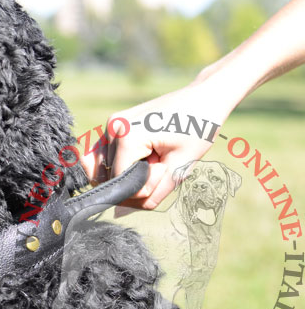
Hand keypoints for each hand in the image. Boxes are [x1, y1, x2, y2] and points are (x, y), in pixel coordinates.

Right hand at [80, 79, 231, 209]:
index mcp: (127, 136)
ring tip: (154, 157)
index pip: (120, 180)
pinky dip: (120, 162)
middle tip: (162, 163)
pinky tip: (143, 155)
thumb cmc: (198, 129)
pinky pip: (105, 153)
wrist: (204, 97)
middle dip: (134, 179)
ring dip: (127, 171)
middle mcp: (112, 128)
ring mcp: (110, 124)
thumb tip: (120, 211)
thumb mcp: (181, 166)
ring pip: (103, 167)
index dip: (142, 186)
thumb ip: (152, 193)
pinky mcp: (113, 123)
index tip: (165, 170)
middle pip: (109, 175)